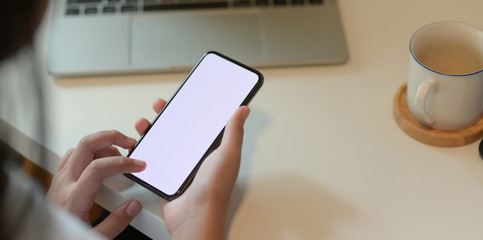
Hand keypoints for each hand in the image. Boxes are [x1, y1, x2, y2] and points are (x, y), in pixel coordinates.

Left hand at [47, 130, 146, 238]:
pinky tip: (101, 159)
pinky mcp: (59, 178)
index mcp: (73, 197)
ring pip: (80, 147)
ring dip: (102, 144)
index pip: (98, 168)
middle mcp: (64, 183)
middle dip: (112, 138)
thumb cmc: (61, 238)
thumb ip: (115, 223)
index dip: (122, 163)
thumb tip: (133, 206)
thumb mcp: (93, 237)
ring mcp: (60, 178)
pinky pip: (73, 154)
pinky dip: (91, 151)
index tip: (138, 166)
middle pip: (87, 145)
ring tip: (119, 153)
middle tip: (129, 143)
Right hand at [135, 99, 248, 239]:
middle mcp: (198, 158)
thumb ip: (233, 132)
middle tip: (160, 106)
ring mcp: (182, 167)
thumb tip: (243, 111)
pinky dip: (147, 151)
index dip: (195, 110)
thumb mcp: (227, 154)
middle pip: (182, 130)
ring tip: (145, 123)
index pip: (204, 124)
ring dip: (154, 131)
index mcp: (214, 150)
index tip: (186, 98)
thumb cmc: (214, 190)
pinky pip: (156, 160)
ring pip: (166, 143)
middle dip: (169, 117)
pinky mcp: (168, 176)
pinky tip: (141, 144)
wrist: (194, 217)